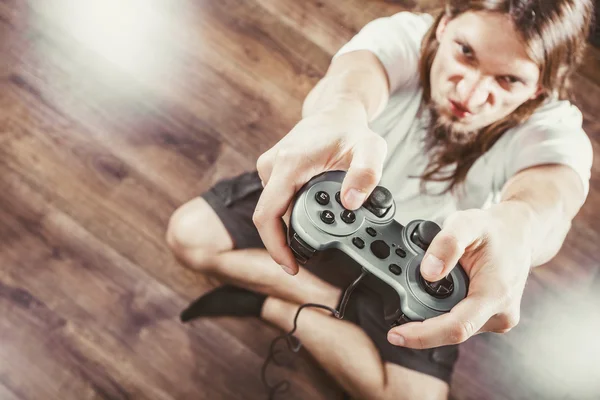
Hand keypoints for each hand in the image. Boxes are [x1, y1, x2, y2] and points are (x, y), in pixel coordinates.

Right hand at [253, 99, 386, 274]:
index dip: (275, 245)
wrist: (335, 113)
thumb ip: (366, 174)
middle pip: (269, 217)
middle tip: (320, 247)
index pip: (267, 214)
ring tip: (325, 223)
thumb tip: (350, 203)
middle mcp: (272, 165)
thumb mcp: (371, 148)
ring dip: (294, 224)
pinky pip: (277, 202)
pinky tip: (314, 213)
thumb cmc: (350, 130)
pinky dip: (292, 213)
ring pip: (274, 210)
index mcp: (289, 163)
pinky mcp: (272, 172)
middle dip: (290, 239)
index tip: (291, 265)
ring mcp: (269, 168)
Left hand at [387, 203, 534, 347]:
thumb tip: (428, 272)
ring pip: (452, 327)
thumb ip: (447, 243)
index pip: (456, 327)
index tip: (396, 335)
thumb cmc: (495, 231)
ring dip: (431, 315)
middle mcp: (499, 314)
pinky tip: (436, 293)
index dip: (423, 335)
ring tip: (421, 288)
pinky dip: (442, 311)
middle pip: (449, 331)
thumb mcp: (468, 223)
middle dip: (420, 324)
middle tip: (397, 304)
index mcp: (496, 294)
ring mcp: (496, 319)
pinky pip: (458, 321)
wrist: (518, 234)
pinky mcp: (489, 319)